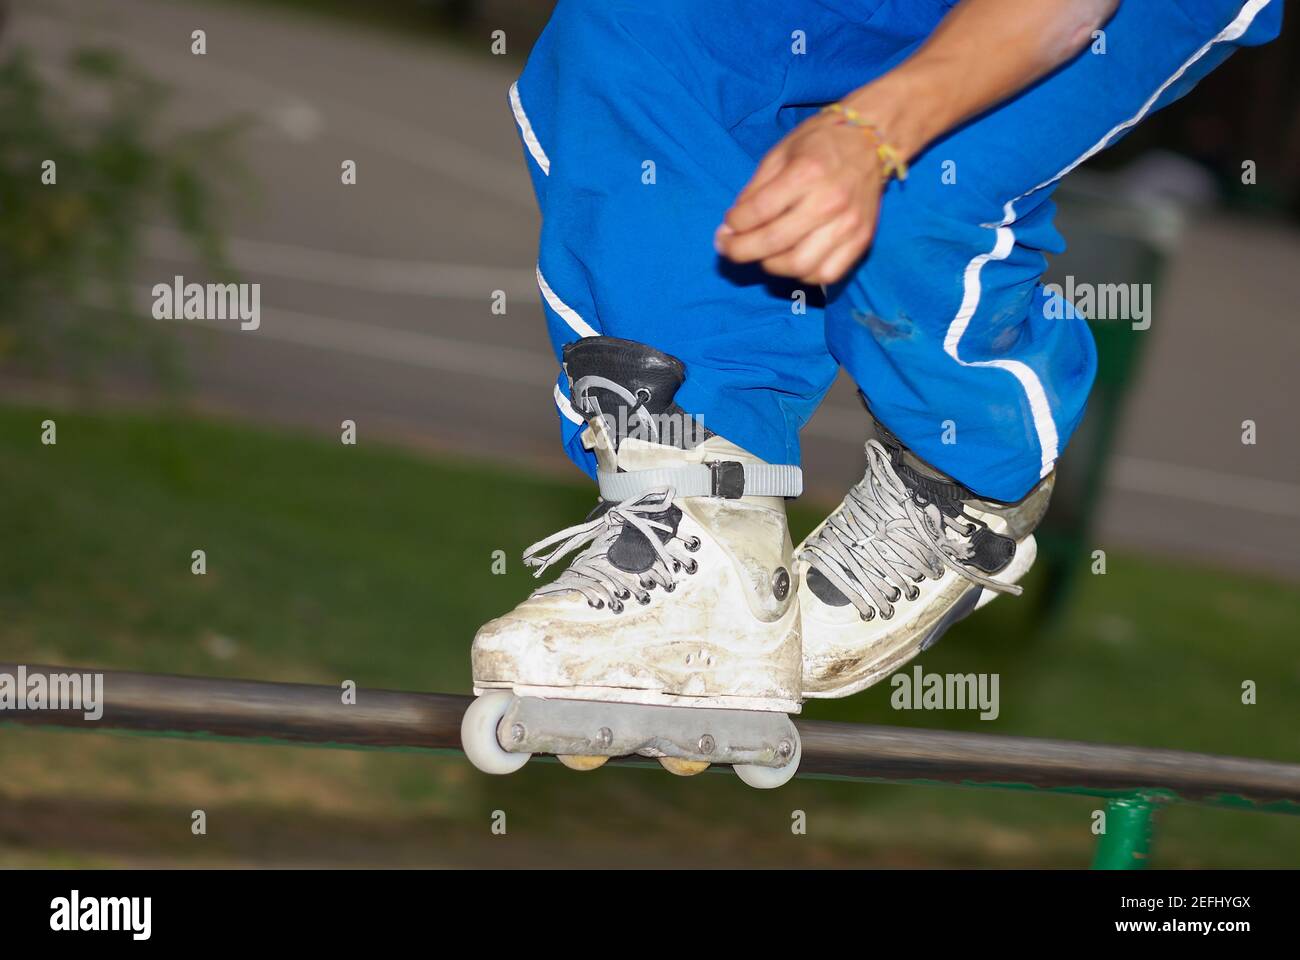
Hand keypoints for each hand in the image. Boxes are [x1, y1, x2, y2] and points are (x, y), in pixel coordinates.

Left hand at [715, 112, 885, 285]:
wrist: (872, 139)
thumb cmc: (821, 143)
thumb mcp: (780, 153)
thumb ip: (754, 191)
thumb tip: (731, 227)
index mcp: (807, 172)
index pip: (758, 212)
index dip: (734, 224)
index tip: (728, 225)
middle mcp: (829, 201)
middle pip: (773, 243)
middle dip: (740, 250)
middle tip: (728, 248)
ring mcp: (848, 225)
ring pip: (798, 266)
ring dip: (771, 265)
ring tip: (763, 252)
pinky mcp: (862, 240)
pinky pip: (826, 274)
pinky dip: (802, 273)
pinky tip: (792, 258)